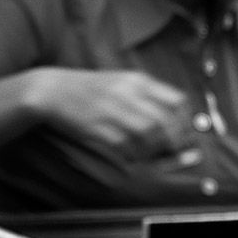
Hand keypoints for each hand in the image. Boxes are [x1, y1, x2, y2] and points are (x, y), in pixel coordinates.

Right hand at [37, 68, 193, 160]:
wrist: (52, 90)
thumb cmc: (91, 90)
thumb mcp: (122, 83)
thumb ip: (148, 97)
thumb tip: (177, 119)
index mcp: (137, 81)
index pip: (177, 101)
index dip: (186, 121)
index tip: (184, 133)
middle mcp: (127, 93)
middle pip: (164, 121)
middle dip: (174, 141)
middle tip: (173, 151)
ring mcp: (111, 110)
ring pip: (147, 134)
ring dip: (154, 150)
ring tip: (150, 155)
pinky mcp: (96, 127)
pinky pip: (124, 146)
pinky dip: (133, 155)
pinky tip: (131, 156)